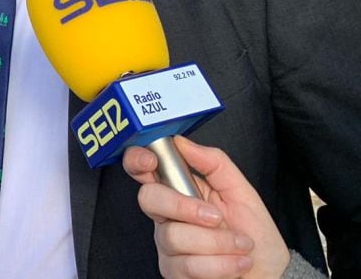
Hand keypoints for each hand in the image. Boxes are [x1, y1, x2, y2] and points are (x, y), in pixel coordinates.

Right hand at [122, 136, 289, 278]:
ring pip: (174, 236)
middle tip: (217, 217)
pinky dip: (222, 264)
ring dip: (219, 243)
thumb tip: (182, 142)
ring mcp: (167, 246)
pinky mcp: (174, 273)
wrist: (269, 275)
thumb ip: (214, 163)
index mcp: (179, 191)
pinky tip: (237, 264)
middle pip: (149, 199)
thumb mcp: (241, 192)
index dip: (137, 160)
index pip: (142, 170)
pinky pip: (188, 265)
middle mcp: (166, 217)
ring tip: (241, 246)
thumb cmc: (255, 235)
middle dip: (184, 207)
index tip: (151, 160)